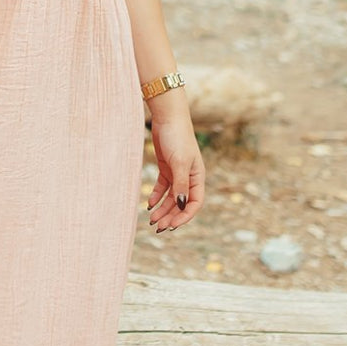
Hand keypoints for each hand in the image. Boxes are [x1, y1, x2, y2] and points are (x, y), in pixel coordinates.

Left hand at [146, 107, 204, 232]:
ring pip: (171, 198)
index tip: (172, 226)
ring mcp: (177, 173)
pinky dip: (156, 196)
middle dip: (170, 217)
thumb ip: (180, 185)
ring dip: (162, 209)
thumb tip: (181, 207)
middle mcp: (189, 178)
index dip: (184, 217)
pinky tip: (149, 204)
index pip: (194, 203)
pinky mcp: (166, 168)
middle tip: (157, 228)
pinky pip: (162, 187)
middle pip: (180, 204)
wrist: (167, 118)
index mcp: (197, 177)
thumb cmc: (177, 138)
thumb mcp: (179, 163)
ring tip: (151, 220)